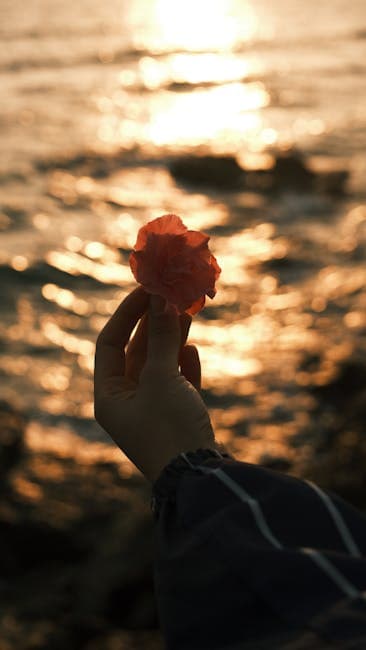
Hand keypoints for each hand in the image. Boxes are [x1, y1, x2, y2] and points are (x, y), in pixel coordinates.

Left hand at [94, 287, 215, 481]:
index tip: (146, 290)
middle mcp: (127, 401)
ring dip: (172, 339)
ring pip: (160, 365)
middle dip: (154, 324)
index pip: (109, 343)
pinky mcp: (177, 416)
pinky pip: (177, 382)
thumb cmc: (169, 428)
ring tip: (187, 311)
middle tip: (171, 295)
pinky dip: (184, 365)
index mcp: (109, 396)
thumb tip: (162, 299)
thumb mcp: (162, 378)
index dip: (126, 314)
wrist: (200, 478)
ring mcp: (153, 409)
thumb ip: (162, 338)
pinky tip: (192, 350)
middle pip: (136, 352)